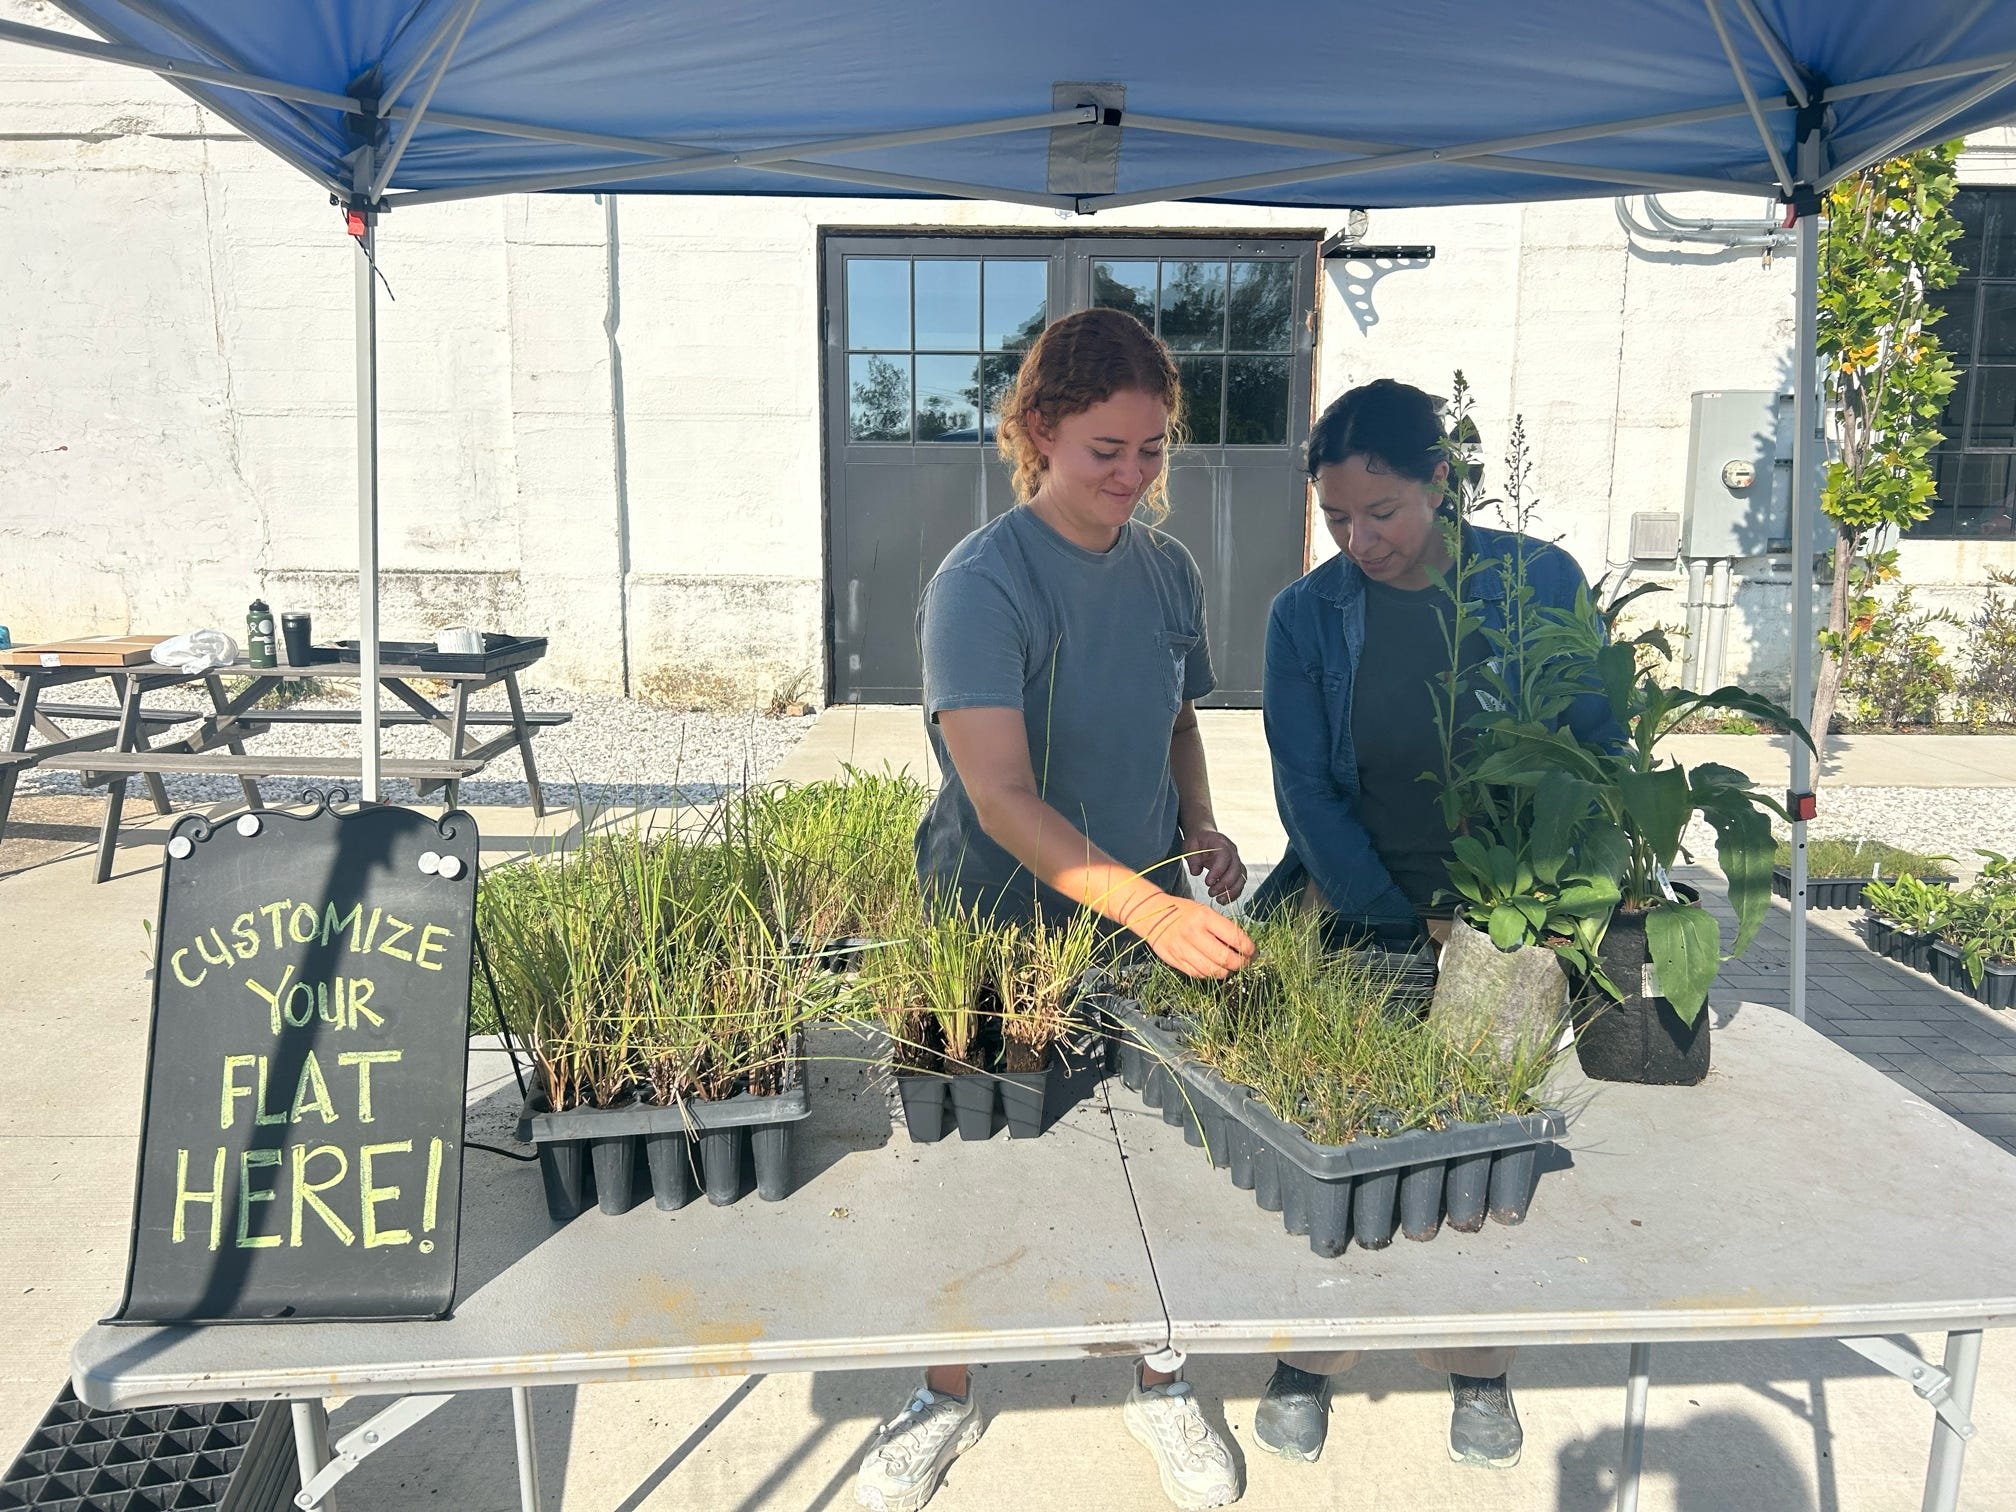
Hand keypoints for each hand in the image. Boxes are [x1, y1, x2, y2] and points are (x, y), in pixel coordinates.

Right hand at [1127, 894, 1255, 979]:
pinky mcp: (1175, 960)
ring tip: (1231, 967)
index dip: (1249, 949)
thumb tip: (1245, 947)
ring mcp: (1183, 949)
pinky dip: (1210, 975)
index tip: (1254, 952)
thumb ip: (1223, 928)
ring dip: (1227, 972)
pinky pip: (1199, 974)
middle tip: (1246, 963)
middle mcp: (1194, 933)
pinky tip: (1214, 969)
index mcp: (1204, 917)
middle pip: (1225, 958)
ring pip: (1213, 970)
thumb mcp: (1205, 911)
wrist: (1153, 915)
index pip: (1234, 937)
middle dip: (1241, 964)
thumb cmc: (1184, 912)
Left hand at [1181, 825, 1247, 904]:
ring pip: (1241, 877)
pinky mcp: (1237, 870)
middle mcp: (1232, 851)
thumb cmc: (1197, 842)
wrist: (1206, 837)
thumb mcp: (1189, 845)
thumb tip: (1196, 872)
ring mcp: (1236, 860)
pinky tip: (1224, 900)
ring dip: (1232, 891)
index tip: (1208, 882)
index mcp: (1220, 842)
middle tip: (1211, 893)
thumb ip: (1192, 858)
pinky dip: (1234, 893)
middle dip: (1224, 884)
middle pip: (1236, 868)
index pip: (1225, 856)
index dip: (1218, 871)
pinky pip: (1240, 882)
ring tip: (1219, 900)